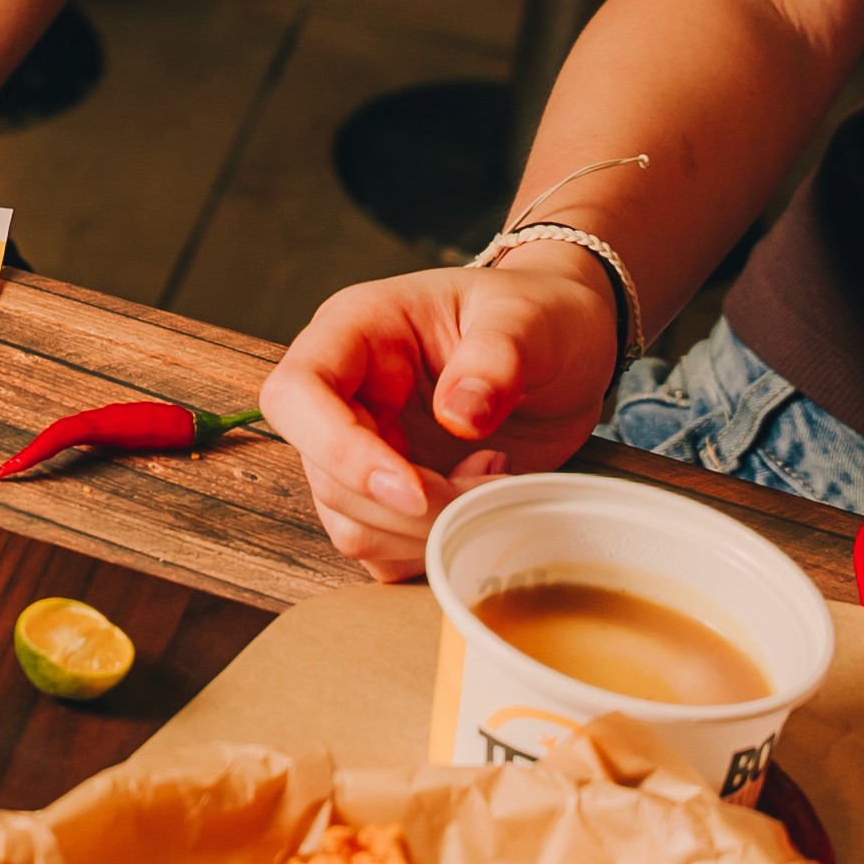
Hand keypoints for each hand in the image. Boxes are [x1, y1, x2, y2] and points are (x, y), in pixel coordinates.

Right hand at [259, 249, 619, 580]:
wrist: (567, 348)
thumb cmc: (539, 315)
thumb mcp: (526, 320)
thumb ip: (494, 359)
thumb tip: (458, 417)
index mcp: (355, 330)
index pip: (297, 394)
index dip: (339, 450)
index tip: (414, 489)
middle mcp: (345, 390)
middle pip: (323, 471)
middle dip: (407, 504)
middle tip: (486, 483)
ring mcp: (364, 445)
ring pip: (349, 521)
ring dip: (424, 529)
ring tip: (491, 480)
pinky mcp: (390, 493)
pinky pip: (383, 548)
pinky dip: (432, 545)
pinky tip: (480, 498)